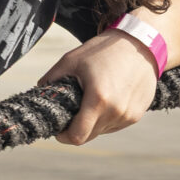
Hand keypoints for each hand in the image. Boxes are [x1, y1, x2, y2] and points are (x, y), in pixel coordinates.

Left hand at [38, 29, 157, 144]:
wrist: (140, 42)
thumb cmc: (103, 50)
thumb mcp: (71, 60)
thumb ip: (51, 79)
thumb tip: (38, 93)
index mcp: (98, 100)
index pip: (77, 136)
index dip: (64, 136)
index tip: (58, 129)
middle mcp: (116, 112)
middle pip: (89, 135)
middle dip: (77, 128)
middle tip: (72, 112)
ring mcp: (129, 115)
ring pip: (103, 130)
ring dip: (94, 122)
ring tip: (92, 98)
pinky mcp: (138, 114)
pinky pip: (116, 124)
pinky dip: (107, 117)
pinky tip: (108, 97)